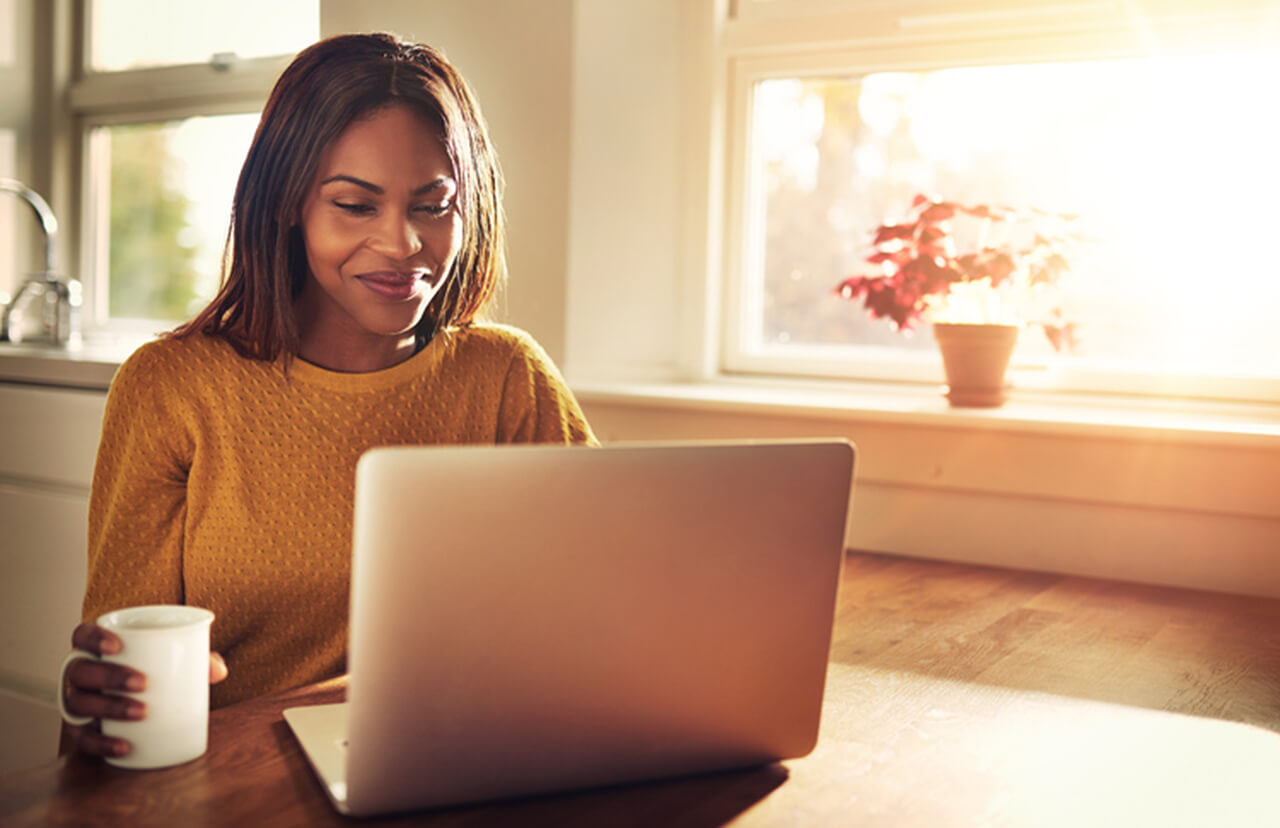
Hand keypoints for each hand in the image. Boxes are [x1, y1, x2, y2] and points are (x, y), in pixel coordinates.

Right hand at [60, 622, 227, 758]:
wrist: (142, 700)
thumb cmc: (155, 670)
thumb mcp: (174, 659)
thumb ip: (196, 658)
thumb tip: (219, 670)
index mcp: (97, 648)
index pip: (82, 635)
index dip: (93, 638)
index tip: (118, 645)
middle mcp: (81, 673)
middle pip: (80, 670)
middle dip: (109, 676)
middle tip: (143, 683)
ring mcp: (78, 702)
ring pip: (79, 703)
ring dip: (109, 708)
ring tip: (141, 712)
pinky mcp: (82, 730)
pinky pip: (83, 739)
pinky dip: (102, 743)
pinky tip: (124, 745)